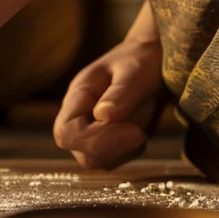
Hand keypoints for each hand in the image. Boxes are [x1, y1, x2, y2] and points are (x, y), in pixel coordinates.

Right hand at [53, 3, 163, 168]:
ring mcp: (92, 129)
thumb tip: (103, 117)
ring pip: (97, 160)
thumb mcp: (136, 71)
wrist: (152, 56)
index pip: (66, 133)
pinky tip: (142, 129)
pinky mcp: (108, 140)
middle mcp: (79, 116)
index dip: (95, 140)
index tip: (133, 130)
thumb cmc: (143, 59)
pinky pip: (115, 159)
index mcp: (78, 97)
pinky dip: (132, 150)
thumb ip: (120, 93)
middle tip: (140, 131)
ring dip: (124, 150)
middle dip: (112, 148)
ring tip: (142, 123)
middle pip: (80, 153)